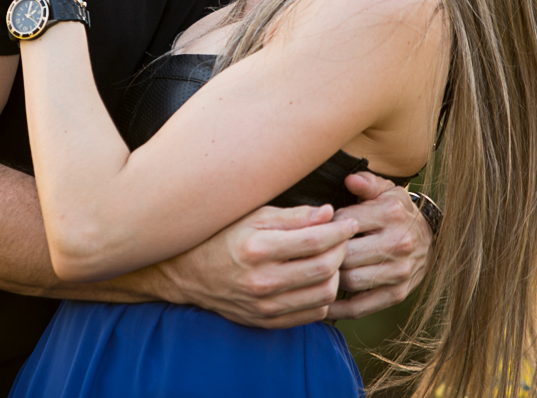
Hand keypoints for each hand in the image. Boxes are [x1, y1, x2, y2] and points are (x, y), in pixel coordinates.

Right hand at [155, 204, 358, 328]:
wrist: (188, 274)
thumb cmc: (222, 236)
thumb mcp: (252, 216)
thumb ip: (292, 216)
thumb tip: (328, 214)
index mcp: (257, 248)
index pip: (315, 241)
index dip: (339, 231)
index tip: (348, 222)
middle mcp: (262, 281)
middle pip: (324, 269)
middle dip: (341, 251)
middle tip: (341, 239)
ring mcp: (265, 306)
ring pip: (324, 294)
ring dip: (336, 275)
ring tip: (330, 258)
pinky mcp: (267, 322)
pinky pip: (312, 314)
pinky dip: (323, 297)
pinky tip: (317, 280)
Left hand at [326, 172, 432, 319]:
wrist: (432, 240)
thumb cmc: (398, 212)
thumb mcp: (386, 190)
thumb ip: (366, 183)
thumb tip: (350, 179)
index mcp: (391, 214)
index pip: (345, 222)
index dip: (324, 227)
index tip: (313, 229)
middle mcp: (398, 243)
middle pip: (346, 254)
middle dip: (324, 255)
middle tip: (307, 255)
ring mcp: (399, 271)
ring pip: (351, 281)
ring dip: (329, 280)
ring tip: (312, 274)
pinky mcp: (397, 294)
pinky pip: (361, 306)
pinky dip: (338, 309)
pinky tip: (320, 306)